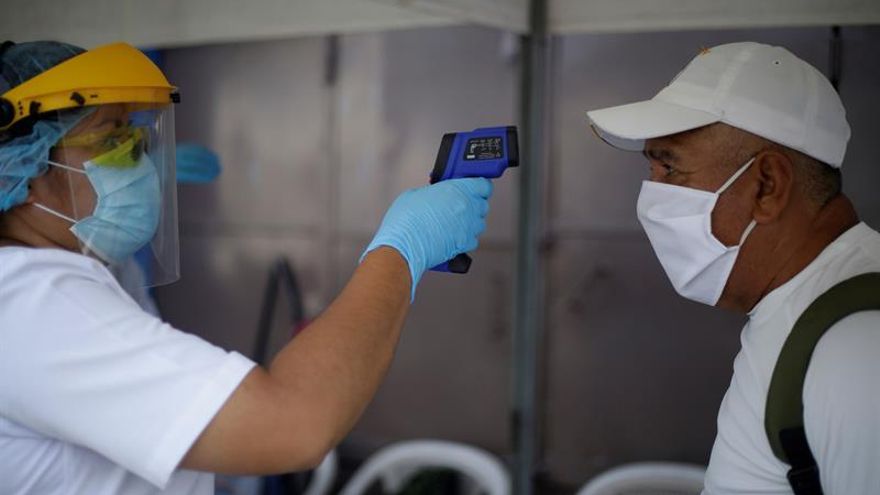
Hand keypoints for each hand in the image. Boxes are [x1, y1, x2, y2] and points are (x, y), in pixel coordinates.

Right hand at [363, 177, 492, 299]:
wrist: (404, 246)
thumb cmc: (406, 220)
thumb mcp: (416, 194)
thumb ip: (433, 192)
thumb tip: (435, 196)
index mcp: (459, 189)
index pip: (483, 184)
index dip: (479, 186)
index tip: (473, 187)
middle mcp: (468, 207)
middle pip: (482, 204)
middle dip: (472, 204)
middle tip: (457, 204)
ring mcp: (468, 227)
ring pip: (479, 223)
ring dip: (470, 222)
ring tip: (453, 222)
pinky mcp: (465, 245)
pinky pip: (473, 240)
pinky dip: (465, 239)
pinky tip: (453, 236)